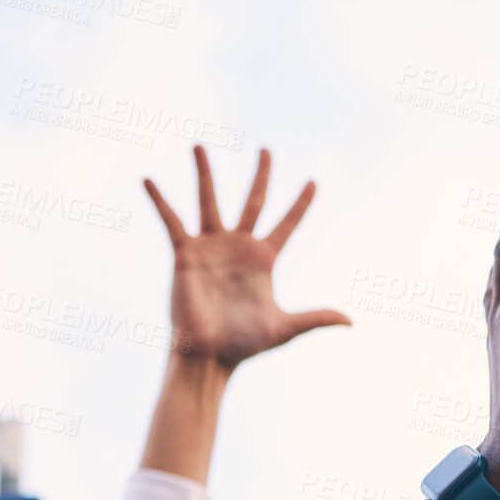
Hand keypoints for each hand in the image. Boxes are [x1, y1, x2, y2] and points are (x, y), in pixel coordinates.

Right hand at [144, 146, 348, 370]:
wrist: (208, 354)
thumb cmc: (245, 344)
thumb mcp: (284, 327)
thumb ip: (315, 318)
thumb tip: (352, 321)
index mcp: (264, 260)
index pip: (287, 224)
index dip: (301, 204)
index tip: (314, 182)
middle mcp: (238, 247)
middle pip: (253, 201)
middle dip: (261, 175)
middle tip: (266, 149)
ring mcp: (210, 247)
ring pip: (209, 201)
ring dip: (205, 173)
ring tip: (199, 145)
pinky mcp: (185, 253)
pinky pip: (171, 221)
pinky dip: (160, 201)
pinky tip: (148, 179)